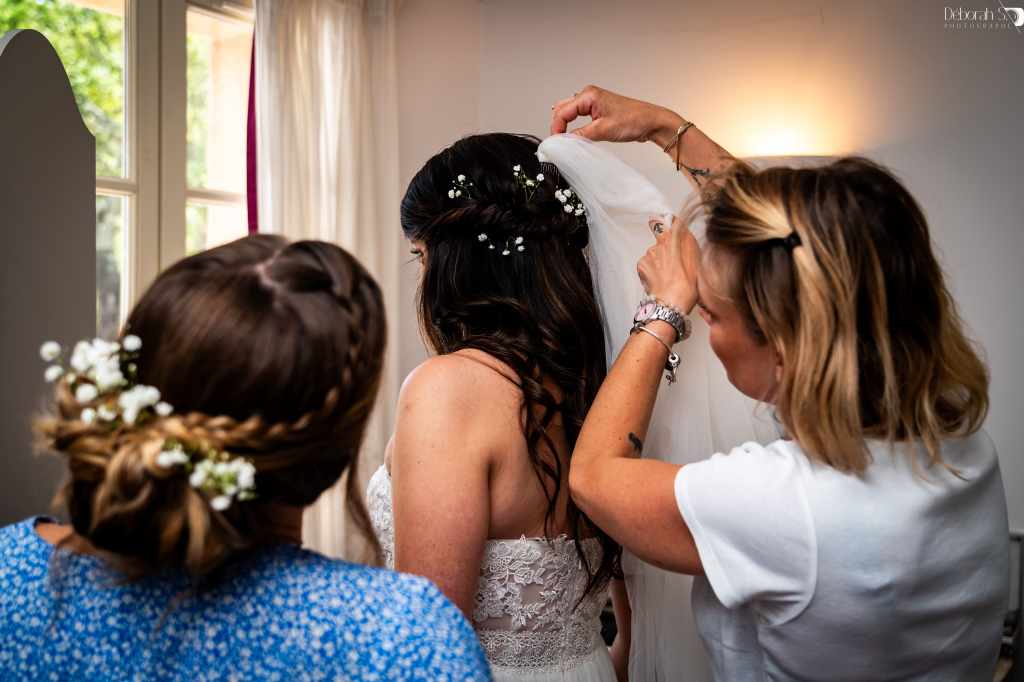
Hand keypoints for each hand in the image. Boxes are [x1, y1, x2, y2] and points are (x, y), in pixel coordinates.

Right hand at [550, 85, 683, 147]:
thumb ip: (580, 136)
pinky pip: (579, 117)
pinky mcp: (598, 110)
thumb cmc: (634, 120)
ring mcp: (593, 102)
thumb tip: (564, 142)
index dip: (556, 129)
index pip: (562, 112)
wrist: (651, 122)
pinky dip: (574, 127)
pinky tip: (576, 136)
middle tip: (559, 144)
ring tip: (566, 141)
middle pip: (562, 111)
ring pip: (569, 114)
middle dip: (559, 127)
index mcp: (588, 95)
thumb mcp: (603, 130)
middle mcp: (589, 96)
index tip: (555, 144)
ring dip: (566, 127)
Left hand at [637, 214, 699, 313]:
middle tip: (674, 263)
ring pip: (654, 253)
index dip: (664, 221)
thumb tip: (679, 225)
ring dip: (659, 261)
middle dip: (665, 248)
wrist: (672, 301)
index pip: (663, 220)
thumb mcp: (696, 255)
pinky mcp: (641, 265)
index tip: (665, 224)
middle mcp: (659, 243)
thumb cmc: (688, 282)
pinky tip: (660, 278)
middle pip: (660, 240)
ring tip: (668, 275)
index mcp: (674, 238)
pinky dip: (651, 270)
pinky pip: (646, 263)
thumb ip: (686, 237)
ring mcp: (649, 254)